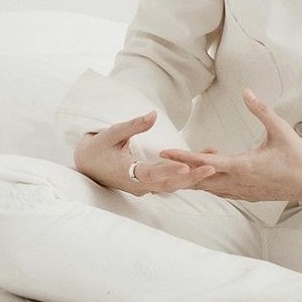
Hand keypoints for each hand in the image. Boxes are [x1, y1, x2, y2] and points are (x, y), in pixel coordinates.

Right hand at [73, 111, 215, 195]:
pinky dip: (185, 175)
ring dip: (191, 176)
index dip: (168, 171)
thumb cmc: (99, 147)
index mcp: (126, 173)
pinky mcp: (149, 184)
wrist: (88, 164)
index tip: (185, 167)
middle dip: (190, 177)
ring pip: (171, 184)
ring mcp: (144, 187)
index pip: (151, 175)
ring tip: (213, 164)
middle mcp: (138, 184)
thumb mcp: (112, 133)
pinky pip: (170, 181)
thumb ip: (133, 125)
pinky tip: (202, 164)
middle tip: (212, 168)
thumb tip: (153, 114)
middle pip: (167, 183)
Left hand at [160, 89, 301, 203]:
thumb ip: (261, 110)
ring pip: (209, 188)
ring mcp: (242, 192)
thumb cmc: (297, 156)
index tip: (165, 151)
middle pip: (199, 179)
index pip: (205, 162)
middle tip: (160, 163)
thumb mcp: (280, 129)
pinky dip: (209, 182)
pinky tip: (208, 172)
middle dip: (180, 171)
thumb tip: (246, 91)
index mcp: (243, 166)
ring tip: (183, 163)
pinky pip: (221, 191)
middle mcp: (238, 183)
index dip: (183, 156)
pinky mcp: (247, 196)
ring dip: (194, 176)